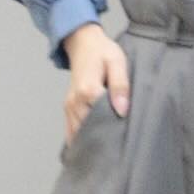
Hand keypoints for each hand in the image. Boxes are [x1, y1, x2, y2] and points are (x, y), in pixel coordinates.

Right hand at [60, 22, 131, 146]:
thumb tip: (122, 110)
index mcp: (88, 90)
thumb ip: (120, 86)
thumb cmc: (103, 52)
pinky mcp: (68, 108)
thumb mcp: (117, 63)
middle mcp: (75, 101)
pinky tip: (91, 147)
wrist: (83, 43)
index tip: (125, 136)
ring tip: (107, 150)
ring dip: (92, 140)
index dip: (114, 128)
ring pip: (79, 132)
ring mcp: (69, 106)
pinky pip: (71, 129)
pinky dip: (80, 139)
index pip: (102, 118)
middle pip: (89, 129)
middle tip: (118, 149)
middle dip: (103, 138)